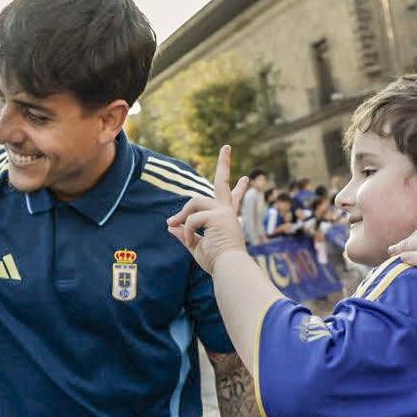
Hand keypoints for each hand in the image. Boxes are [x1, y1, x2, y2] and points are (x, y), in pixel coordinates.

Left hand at [167, 145, 252, 274]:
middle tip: (227, 147)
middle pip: (222, 183)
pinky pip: (192, 219)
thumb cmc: (217, 263)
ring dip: (183, 215)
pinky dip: (188, 231)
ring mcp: (224, 212)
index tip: (245, 178)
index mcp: (227, 219)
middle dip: (224, 163)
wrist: (230, 269)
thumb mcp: (196, 247)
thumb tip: (171, 226)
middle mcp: (227, 212)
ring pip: (194, 202)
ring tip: (173, 225)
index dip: (238, 189)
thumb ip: (185, 234)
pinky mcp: (219, 215)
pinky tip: (192, 242)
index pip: (232, 200)